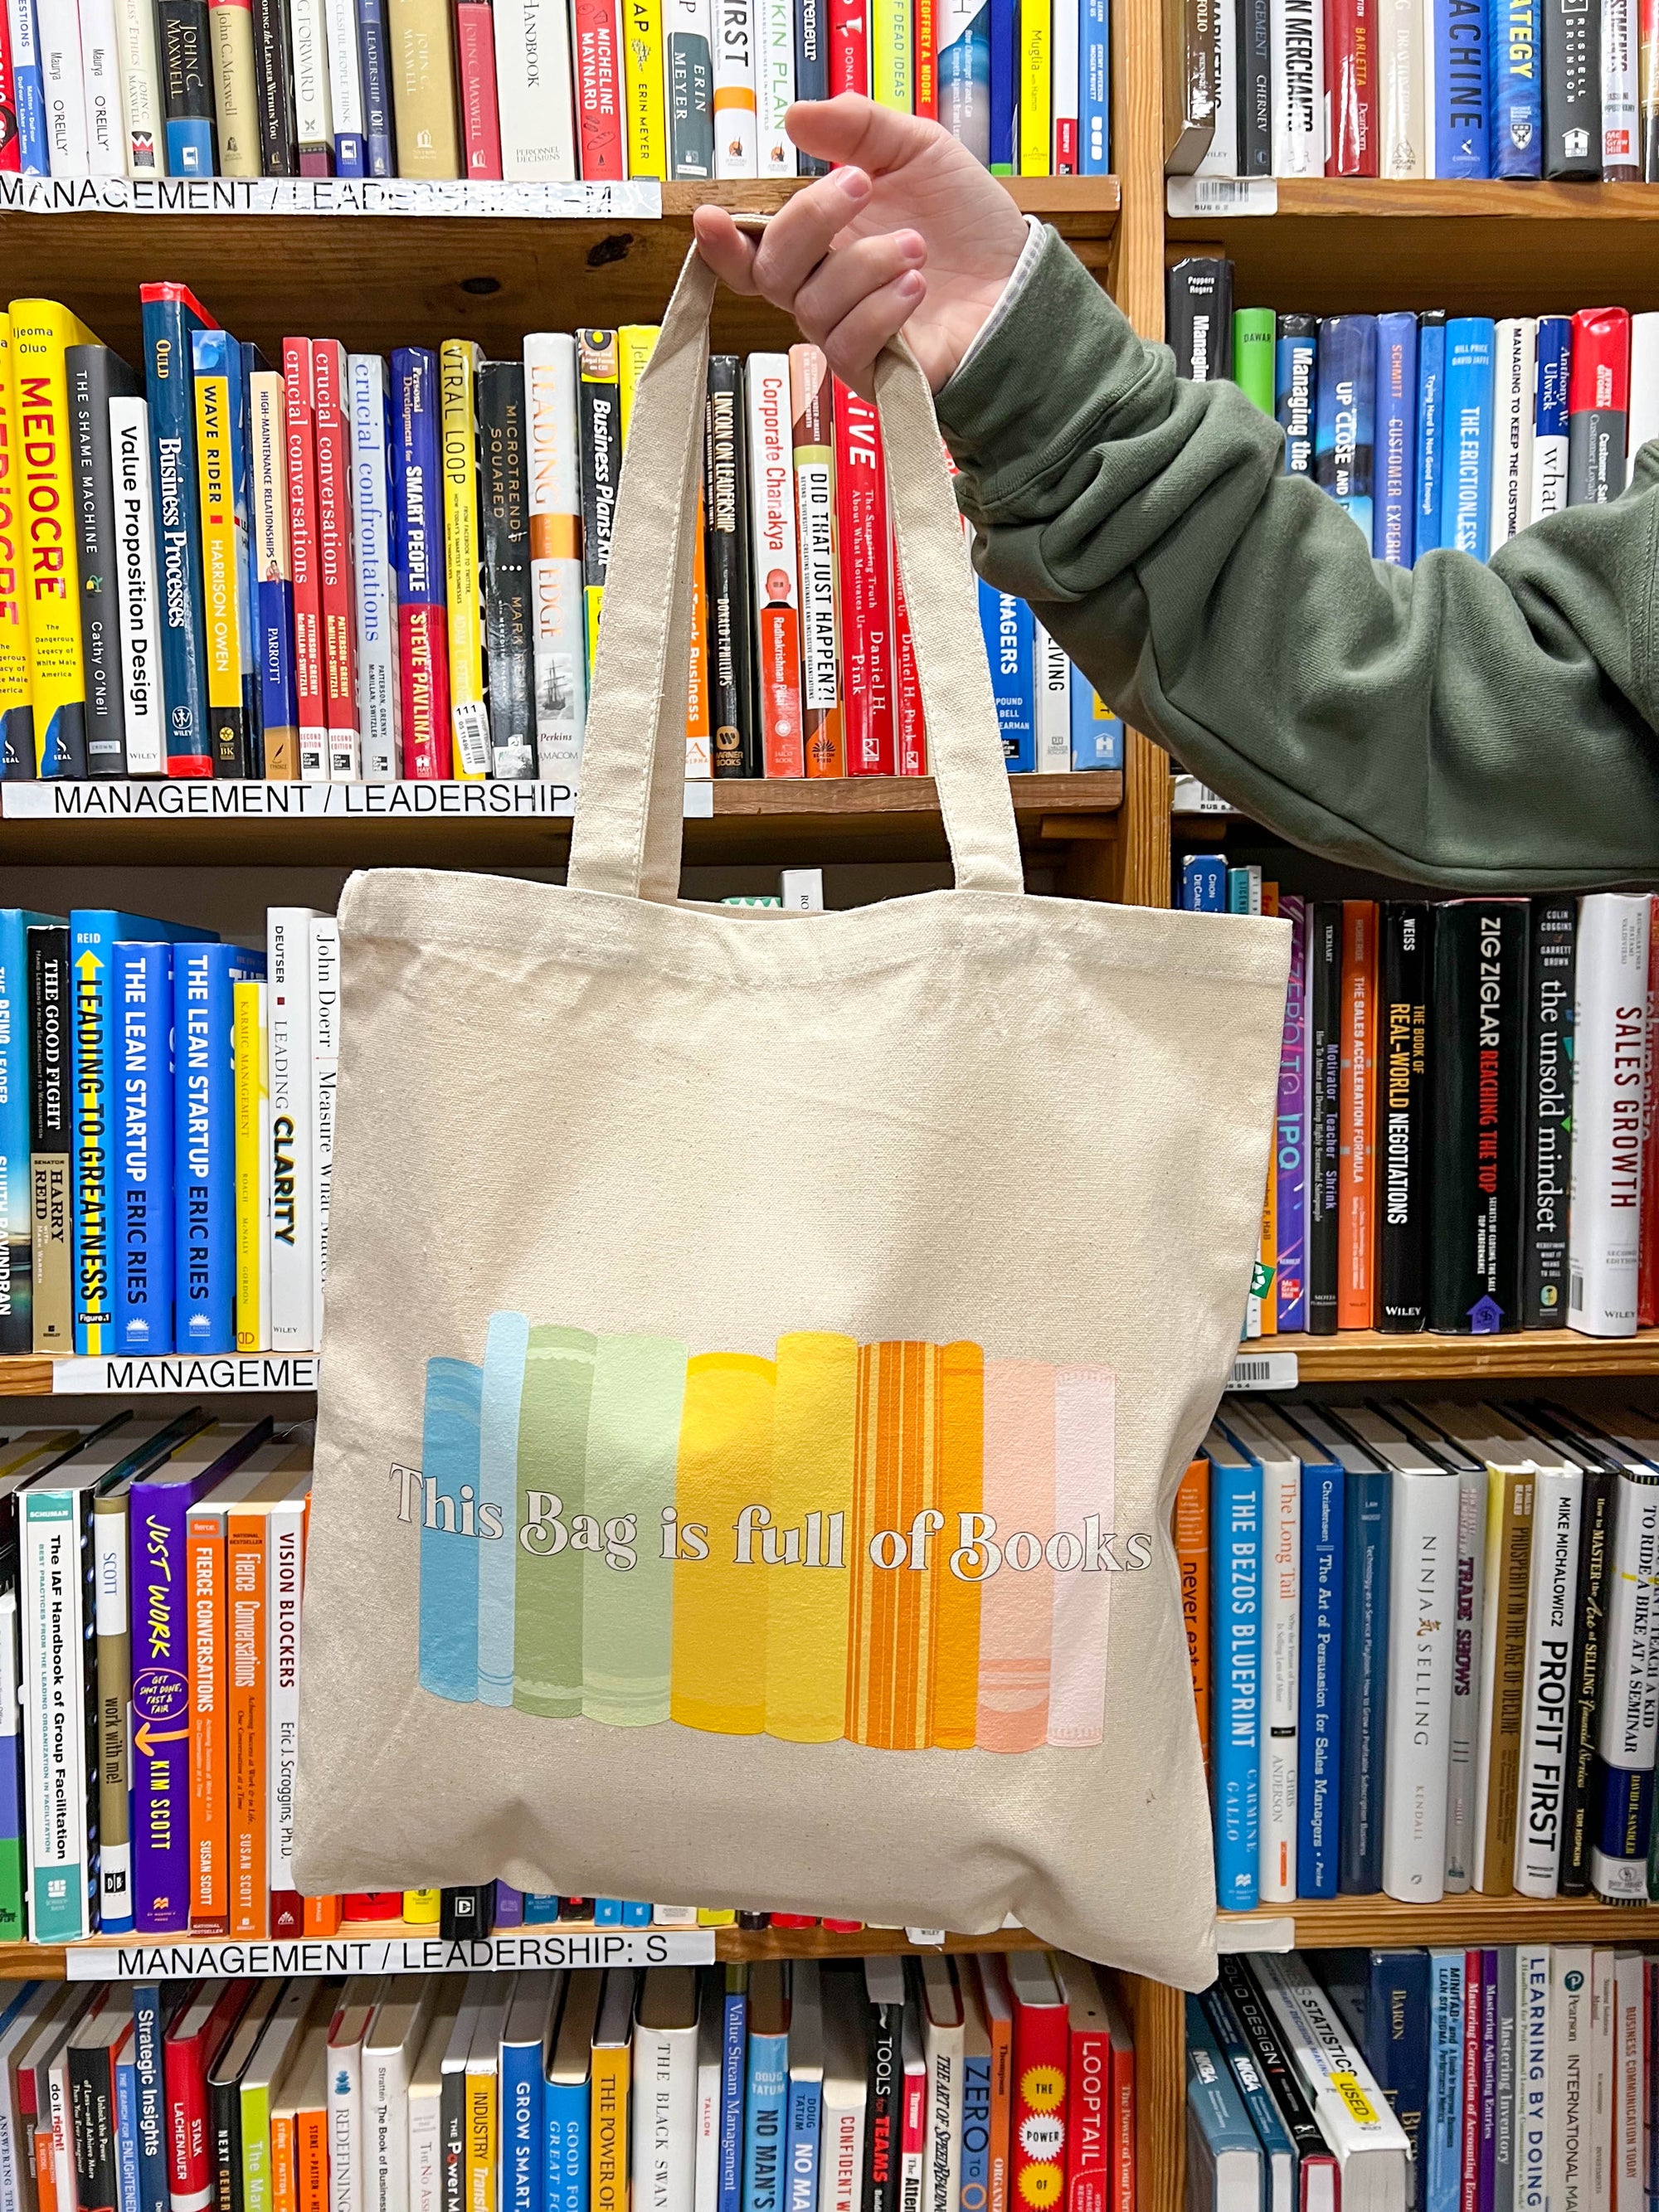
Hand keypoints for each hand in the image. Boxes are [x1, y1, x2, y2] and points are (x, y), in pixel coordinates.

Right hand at [691, 97, 1029, 396]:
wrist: (1018, 281)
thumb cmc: (966, 223)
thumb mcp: (916, 150)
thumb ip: (858, 129)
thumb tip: (795, 118)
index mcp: (822, 241)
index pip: (753, 250)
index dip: (722, 241)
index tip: (709, 216)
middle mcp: (824, 289)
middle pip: (772, 270)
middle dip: (809, 220)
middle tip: (860, 186)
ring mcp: (846, 333)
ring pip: (814, 305)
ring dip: (865, 264)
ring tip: (917, 246)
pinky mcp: (875, 372)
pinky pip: (848, 346)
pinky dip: (880, 311)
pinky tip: (916, 287)